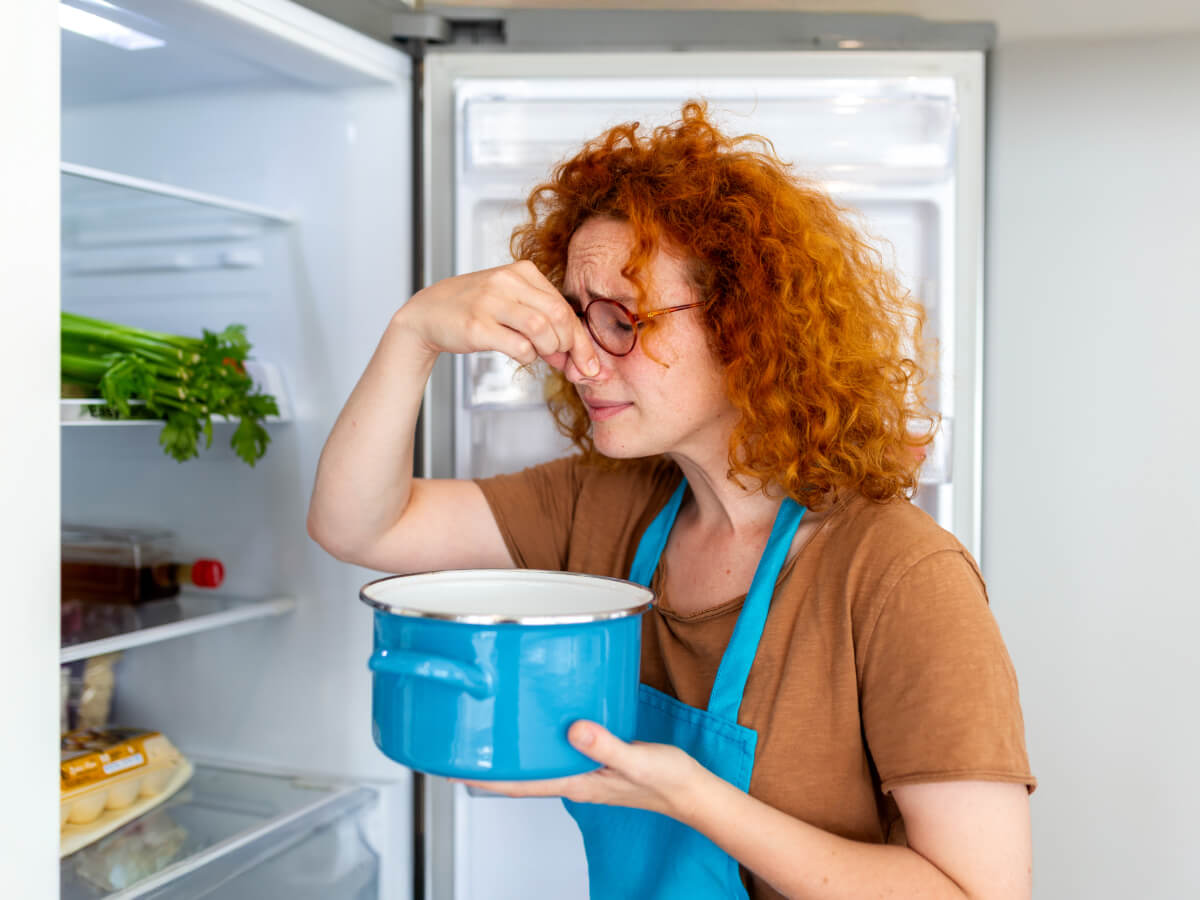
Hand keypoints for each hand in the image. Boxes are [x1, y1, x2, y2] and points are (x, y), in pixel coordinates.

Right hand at [394, 260, 599, 375]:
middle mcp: (507, 282)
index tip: (591, 364)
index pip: (563, 306)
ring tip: (541, 354)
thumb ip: (544, 325)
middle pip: (558, 316)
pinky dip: (528, 356)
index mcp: (522, 271)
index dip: (581, 339)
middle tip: (567, 362)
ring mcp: (490, 302)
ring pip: (542, 329)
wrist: (429, 313)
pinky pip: (519, 346)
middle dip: (571, 346)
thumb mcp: (512, 305)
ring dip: (549, 350)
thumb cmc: (476, 310)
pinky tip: (521, 354)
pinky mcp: (477, 326)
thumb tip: (576, 358)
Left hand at [460, 720, 709, 822]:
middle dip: (488, 761)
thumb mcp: (637, 761)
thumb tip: (573, 729)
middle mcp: (574, 779)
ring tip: (487, 729)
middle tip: (459, 740)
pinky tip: (539, 720)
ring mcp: (584, 771)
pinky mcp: (596, 759)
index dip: (482, 776)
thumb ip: (606, 745)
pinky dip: (540, 740)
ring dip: (511, 751)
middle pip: (520, 774)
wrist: (693, 792)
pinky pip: (558, 751)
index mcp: (577, 783)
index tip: (451, 766)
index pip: (519, 783)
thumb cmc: (668, 781)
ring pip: (537, 762)